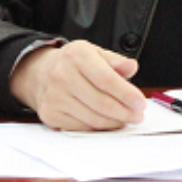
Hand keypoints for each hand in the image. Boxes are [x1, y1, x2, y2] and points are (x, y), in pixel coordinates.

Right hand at [9, 40, 146, 130]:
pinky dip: (98, 127)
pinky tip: (108, 122)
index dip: (126, 94)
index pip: (106, 79)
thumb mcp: (95, 53)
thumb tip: (132, 67)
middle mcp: (62, 75)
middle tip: (138, 115)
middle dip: (124, 112)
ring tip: (126, 119)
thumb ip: (115, 61)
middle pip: (101, 103)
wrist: (41, 72)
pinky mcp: (50, 114)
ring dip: (114, 122)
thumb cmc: (74, 63)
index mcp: (77, 56)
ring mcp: (55, 97)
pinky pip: (82, 127)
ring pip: (93, 118)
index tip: (141, 103)